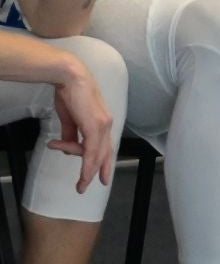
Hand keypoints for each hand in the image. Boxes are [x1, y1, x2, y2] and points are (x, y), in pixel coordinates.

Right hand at [49, 57, 114, 192]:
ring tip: (80, 184)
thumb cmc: (69, 94)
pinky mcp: (95, 126)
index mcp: (102, 121)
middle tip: (95, 185)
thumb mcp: (69, 118)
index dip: (103, 160)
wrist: (70, 78)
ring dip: (89, 172)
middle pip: (106, 152)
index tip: (100, 174)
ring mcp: (103, 125)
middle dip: (102, 171)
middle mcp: (106, 124)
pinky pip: (92, 151)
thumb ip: (71, 133)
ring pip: (98, 155)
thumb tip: (68, 145)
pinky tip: (84, 175)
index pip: (104, 145)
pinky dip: (88, 165)